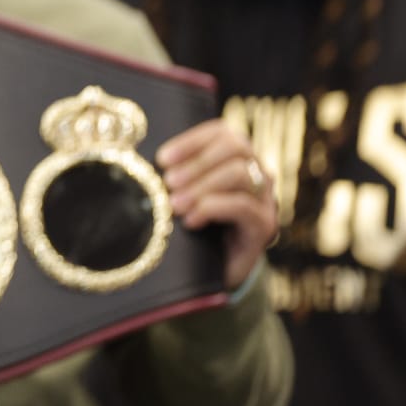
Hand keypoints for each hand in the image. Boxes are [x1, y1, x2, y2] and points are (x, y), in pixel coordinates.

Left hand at [156, 118, 277, 289]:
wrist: (213, 273)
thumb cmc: (192, 227)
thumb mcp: (181, 195)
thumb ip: (173, 174)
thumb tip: (141, 158)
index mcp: (236, 158)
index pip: (222, 132)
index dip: (191, 140)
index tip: (163, 159)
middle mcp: (256, 173)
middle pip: (236, 146)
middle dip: (197, 162)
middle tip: (168, 183)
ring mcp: (264, 199)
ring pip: (241, 174)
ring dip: (202, 186)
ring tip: (176, 205)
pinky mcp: (264, 225)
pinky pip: (244, 206)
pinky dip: (212, 208)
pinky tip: (191, 221)